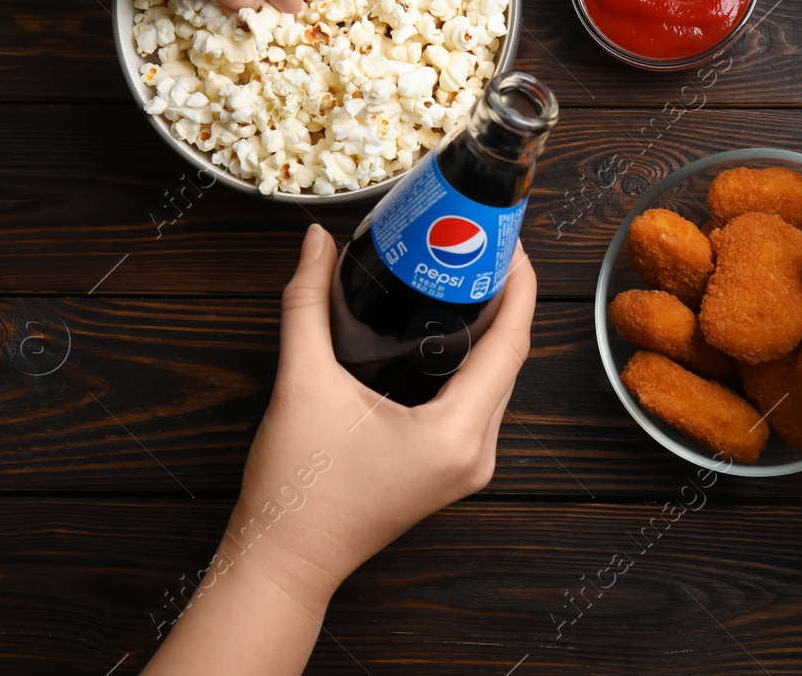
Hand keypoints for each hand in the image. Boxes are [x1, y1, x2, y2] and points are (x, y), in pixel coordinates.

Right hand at [238, 224, 534, 597]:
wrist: (283, 560)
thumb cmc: (296, 488)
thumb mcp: (301, 383)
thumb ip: (307, 303)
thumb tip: (317, 241)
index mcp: (456, 434)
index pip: (511, 343)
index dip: (518, 284)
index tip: (507, 240)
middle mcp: (476, 454)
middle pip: (509, 359)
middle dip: (504, 298)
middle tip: (479, 247)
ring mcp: (467, 466)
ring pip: (496, 381)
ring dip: (490, 329)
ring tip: (468, 276)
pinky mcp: (451, 469)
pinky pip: (479, 403)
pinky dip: (472, 361)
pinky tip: (450, 328)